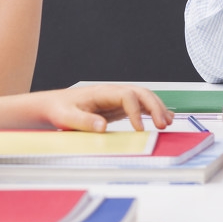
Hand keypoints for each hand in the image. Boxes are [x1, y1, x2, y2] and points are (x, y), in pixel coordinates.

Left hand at [37, 85, 173, 131]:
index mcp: (102, 92)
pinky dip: (153, 111)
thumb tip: (102, 127)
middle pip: (141, 93)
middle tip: (163, 124)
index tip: (139, 129)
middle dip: (155, 107)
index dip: (136, 112)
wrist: (54, 104)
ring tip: (167, 123)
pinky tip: (164, 119)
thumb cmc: (59, 109)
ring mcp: (117, 99)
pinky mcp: (118, 107)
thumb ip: (84, 121)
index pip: (127, 96)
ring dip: (157, 108)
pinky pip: (139, 106)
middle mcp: (113, 93)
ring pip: (143, 98)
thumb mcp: (67, 117)